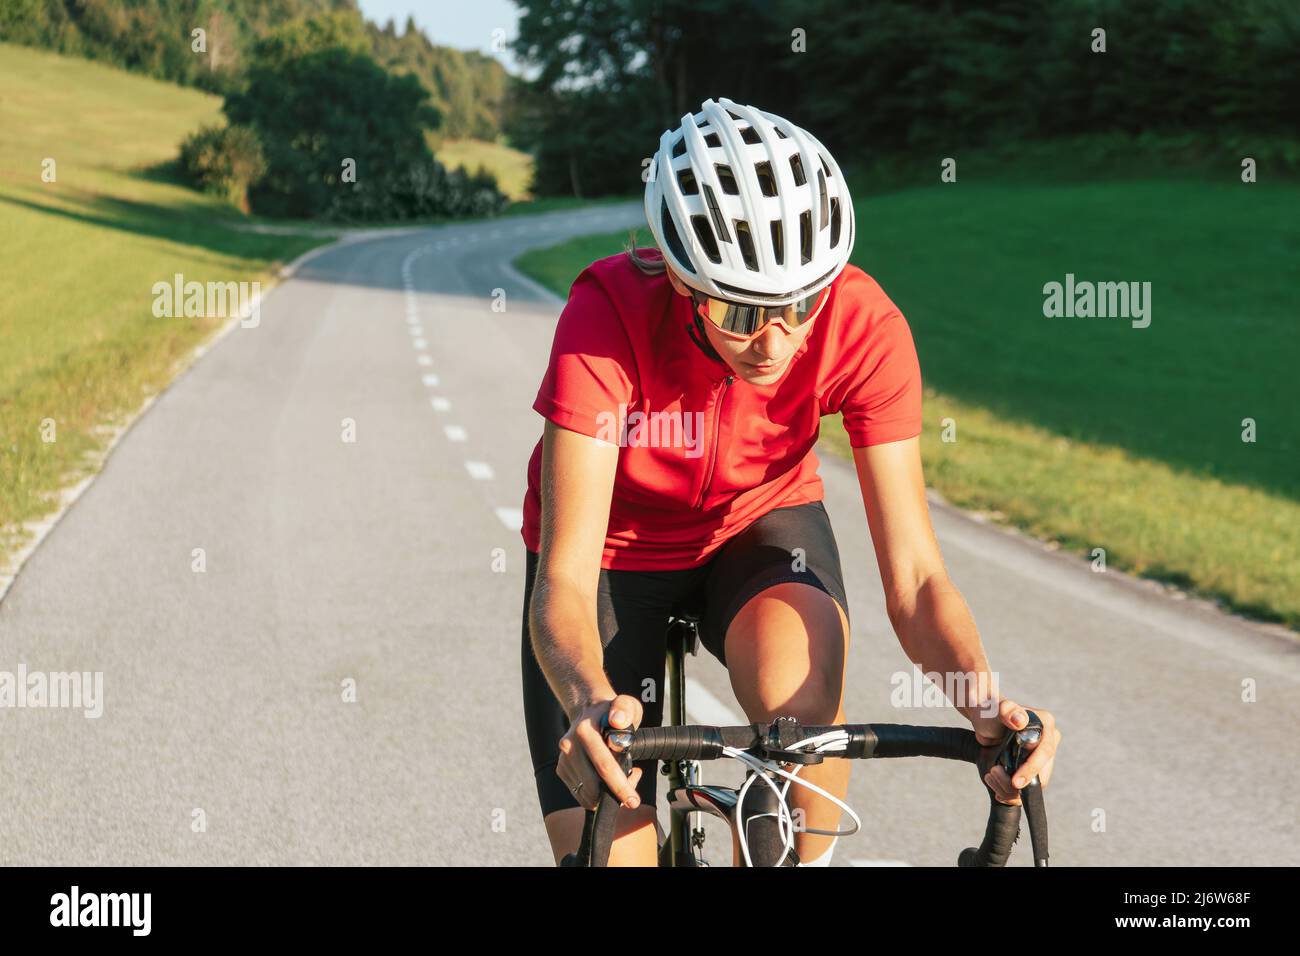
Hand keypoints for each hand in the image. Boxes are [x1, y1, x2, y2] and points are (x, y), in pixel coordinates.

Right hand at [556, 693, 643, 810]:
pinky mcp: (562, 770)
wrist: (588, 711)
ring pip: (586, 793)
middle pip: (593, 786)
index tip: (633, 801)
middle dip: (615, 794)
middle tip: (632, 787)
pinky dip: (596, 794)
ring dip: (606, 794)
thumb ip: (625, 709)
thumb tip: (618, 721)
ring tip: (621, 779)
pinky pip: (581, 793)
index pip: (604, 766)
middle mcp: (569, 746)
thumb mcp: (626, 705)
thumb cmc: (612, 712)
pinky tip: (606, 780)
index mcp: (584, 731)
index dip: (620, 786)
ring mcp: (564, 759)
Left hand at [971, 699, 1059, 805]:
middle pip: (1042, 773)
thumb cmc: (991, 711)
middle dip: (1019, 781)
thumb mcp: (997, 708)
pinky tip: (994, 781)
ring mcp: (1040, 757)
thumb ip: (1007, 710)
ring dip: (1010, 787)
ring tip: (990, 775)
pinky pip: (1025, 788)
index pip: (1045, 752)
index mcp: (1046, 724)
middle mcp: (1048, 742)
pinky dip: (1008, 791)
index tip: (1016, 782)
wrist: (983, 722)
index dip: (1032, 768)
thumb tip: (1019, 720)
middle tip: (993, 773)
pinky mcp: (1032, 768)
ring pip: (1034, 784)